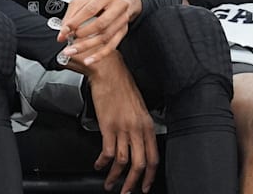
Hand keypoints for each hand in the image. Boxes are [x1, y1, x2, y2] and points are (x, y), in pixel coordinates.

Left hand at [59, 0, 141, 66]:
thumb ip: (74, 10)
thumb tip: (64, 28)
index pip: (89, 9)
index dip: (75, 21)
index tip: (64, 31)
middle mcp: (117, 7)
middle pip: (100, 24)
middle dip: (81, 35)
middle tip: (67, 42)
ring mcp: (122, 20)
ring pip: (106, 37)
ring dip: (87, 46)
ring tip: (72, 51)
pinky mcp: (124, 31)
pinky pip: (112, 45)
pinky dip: (100, 54)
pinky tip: (89, 60)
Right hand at [86, 54, 158, 193]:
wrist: (108, 71)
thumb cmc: (120, 85)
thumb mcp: (137, 107)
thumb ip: (138, 125)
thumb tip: (136, 140)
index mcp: (147, 124)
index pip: (153, 157)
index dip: (149, 175)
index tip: (144, 186)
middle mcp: (137, 128)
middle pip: (140, 164)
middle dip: (133, 183)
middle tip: (127, 192)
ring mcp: (123, 128)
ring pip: (124, 161)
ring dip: (116, 177)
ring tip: (110, 184)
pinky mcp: (108, 126)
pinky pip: (108, 152)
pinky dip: (103, 162)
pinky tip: (99, 165)